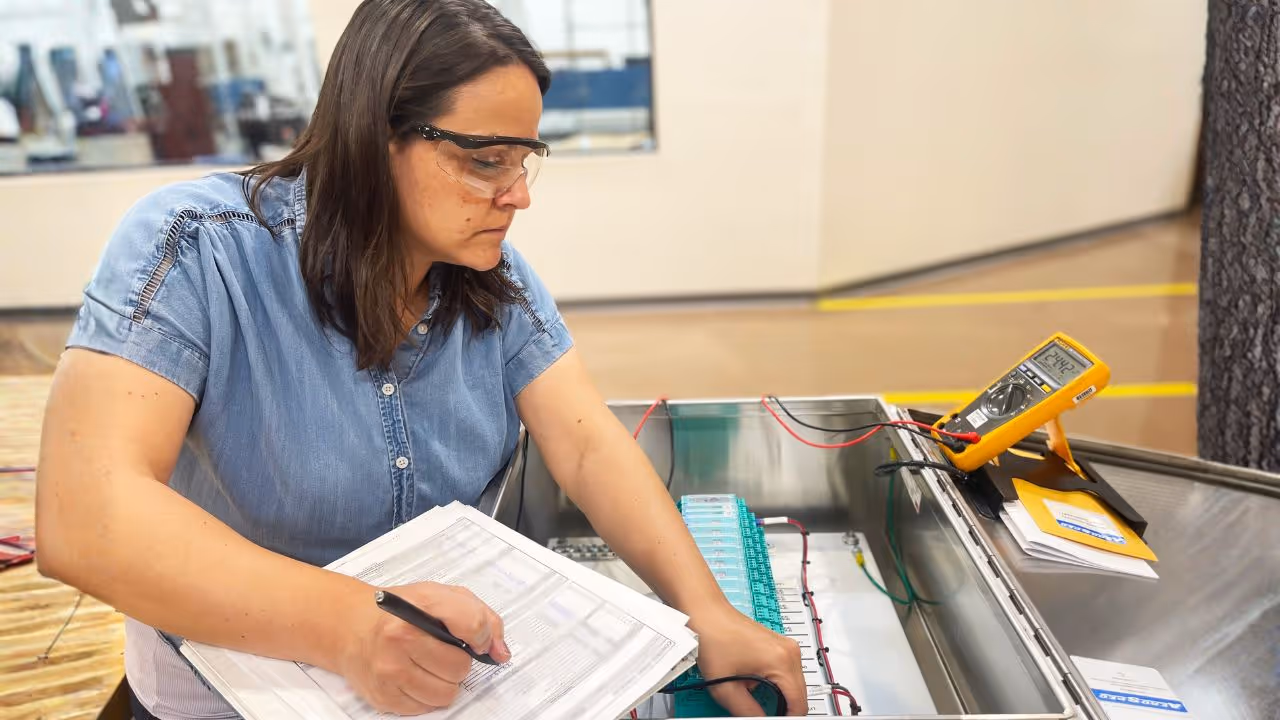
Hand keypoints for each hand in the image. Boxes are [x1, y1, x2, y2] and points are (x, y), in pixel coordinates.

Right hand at [335, 582, 510, 714]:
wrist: (351, 626)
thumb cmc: (400, 610)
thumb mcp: (440, 597)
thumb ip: (480, 617)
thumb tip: (500, 652)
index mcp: (420, 605)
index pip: (472, 624)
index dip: (482, 635)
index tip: (476, 639)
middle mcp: (401, 637)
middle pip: (460, 667)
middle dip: (458, 662)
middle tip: (442, 651)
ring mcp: (389, 669)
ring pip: (446, 693)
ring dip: (444, 682)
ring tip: (429, 665)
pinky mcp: (383, 695)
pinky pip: (425, 708)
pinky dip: (425, 695)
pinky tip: (414, 676)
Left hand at [690, 603, 805, 715]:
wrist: (706, 612)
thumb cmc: (713, 638)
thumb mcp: (726, 688)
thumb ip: (747, 712)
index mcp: (782, 661)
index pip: (799, 704)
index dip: (787, 718)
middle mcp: (789, 651)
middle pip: (799, 694)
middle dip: (781, 707)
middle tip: (760, 711)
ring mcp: (786, 646)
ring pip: (793, 683)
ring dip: (777, 694)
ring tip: (751, 690)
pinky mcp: (779, 644)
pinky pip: (786, 671)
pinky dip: (774, 681)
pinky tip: (752, 679)